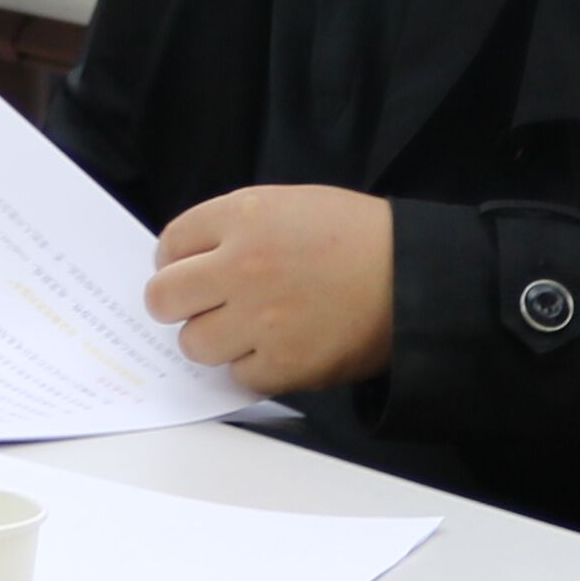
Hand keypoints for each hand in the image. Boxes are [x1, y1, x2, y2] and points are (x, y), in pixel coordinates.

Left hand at [143, 183, 398, 395]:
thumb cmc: (356, 236)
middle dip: (177, 304)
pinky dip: (252, 368)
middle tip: (202, 306)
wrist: (415, 275)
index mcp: (244, 216)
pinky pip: (238, 376)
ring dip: (214, 340)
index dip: (176, 262)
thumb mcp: (290, 204)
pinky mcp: (284, 363)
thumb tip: (189, 263)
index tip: (189, 272)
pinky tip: (277, 348)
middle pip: (164, 298)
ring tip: (246, 330)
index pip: (169, 245)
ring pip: (194, 344)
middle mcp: (242, 266)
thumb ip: (235, 227)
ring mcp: (261, 318)